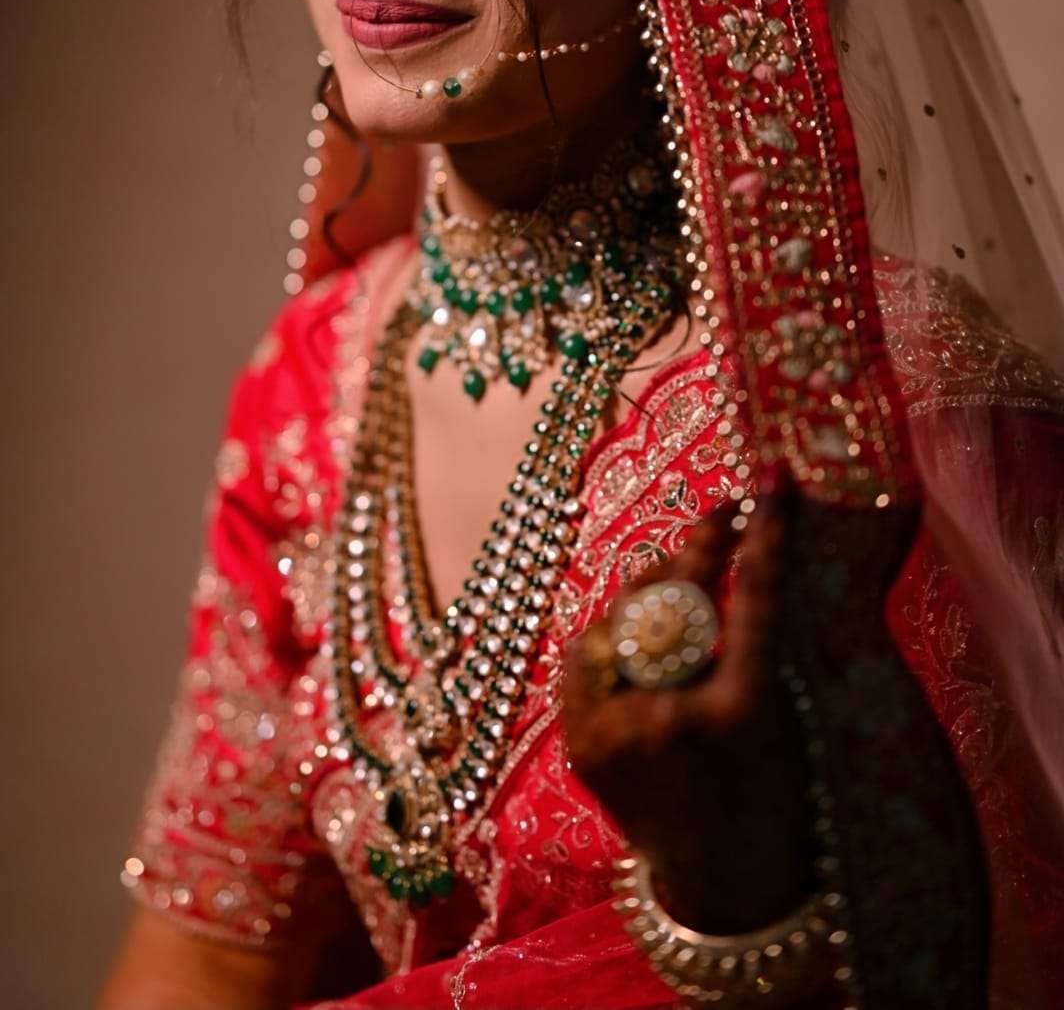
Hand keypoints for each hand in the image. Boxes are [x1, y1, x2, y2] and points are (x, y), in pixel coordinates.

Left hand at [563, 467, 813, 934]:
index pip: (754, 600)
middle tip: (720, 511)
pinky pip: (588, 655)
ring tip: (682, 566)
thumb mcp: (789, 722)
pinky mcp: (580, 745)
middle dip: (700, 545)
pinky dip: (615, 630)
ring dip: (653, 585)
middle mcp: (671, 723)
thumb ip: (757, 644)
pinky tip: (641, 618)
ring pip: (623, 618)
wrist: (726, 892)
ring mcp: (616, 734)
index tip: (770, 483)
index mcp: (742, 719)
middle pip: (677, 599)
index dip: (765, 535)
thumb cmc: (779, 798)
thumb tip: (732, 550)